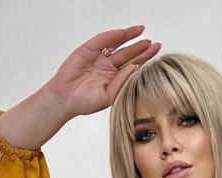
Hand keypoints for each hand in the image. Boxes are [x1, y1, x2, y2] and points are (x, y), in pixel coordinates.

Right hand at [44, 25, 161, 116]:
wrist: (64, 100)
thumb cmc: (85, 103)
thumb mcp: (108, 96)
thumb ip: (122, 82)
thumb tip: (135, 66)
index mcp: (114, 78)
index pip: (133, 65)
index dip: (144, 57)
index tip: (156, 50)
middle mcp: (107, 66)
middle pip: (128, 53)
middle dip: (140, 47)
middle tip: (153, 42)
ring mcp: (97, 57)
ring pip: (116, 44)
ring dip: (128, 36)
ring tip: (141, 30)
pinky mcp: (87, 50)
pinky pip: (101, 40)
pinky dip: (111, 36)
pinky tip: (122, 32)